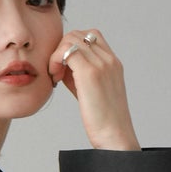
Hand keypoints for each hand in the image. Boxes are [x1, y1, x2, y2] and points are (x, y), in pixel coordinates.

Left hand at [49, 28, 140, 149]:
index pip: (90, 36)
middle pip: (78, 34)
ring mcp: (101, 64)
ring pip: (71, 40)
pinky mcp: (90, 73)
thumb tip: (61, 66)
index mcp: (113, 63)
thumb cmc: (103, 120)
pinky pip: (66, 52)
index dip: (72, 47)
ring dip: (56, 55)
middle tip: (56, 72)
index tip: (64, 68)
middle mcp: (109, 60)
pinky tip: (55, 79)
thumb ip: (79, 76)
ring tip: (55, 76)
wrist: (114, 137)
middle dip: (61, 49)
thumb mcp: (92, 92)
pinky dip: (55, 61)